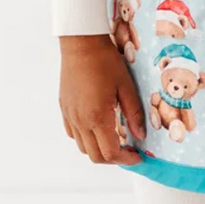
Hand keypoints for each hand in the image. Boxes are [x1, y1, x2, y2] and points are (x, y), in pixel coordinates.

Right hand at [59, 36, 145, 164]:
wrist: (81, 44)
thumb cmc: (105, 61)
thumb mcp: (126, 87)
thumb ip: (134, 114)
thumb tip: (140, 135)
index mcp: (97, 117)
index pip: (110, 153)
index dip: (126, 159)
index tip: (137, 156)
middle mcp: (80, 120)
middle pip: (95, 155)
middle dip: (114, 158)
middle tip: (129, 151)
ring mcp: (70, 115)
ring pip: (83, 147)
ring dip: (99, 149)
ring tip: (115, 140)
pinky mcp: (64, 108)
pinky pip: (73, 133)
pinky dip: (86, 138)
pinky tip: (97, 128)